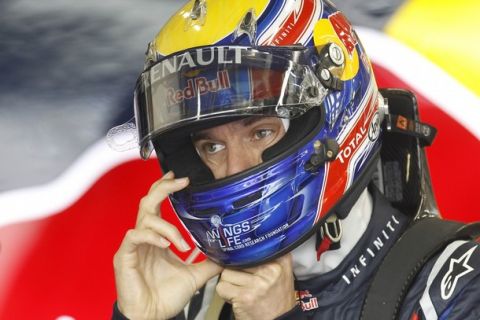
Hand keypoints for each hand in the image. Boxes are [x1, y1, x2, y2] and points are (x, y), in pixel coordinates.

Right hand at [113, 171, 222, 319]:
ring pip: (145, 218)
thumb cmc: (166, 296)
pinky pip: (134, 236)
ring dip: (167, 226)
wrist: (153, 316)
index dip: (165, 189)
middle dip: (164, 189)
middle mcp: (144, 238)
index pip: (158, 206)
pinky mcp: (125, 256)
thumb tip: (226, 254)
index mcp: (157, 238)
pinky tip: (165, 244)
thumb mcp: (194, 275)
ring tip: (181, 243)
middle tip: (180, 182)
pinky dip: (152, 236)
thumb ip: (208, 262)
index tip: (180, 179)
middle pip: (148, 202)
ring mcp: (133, 246)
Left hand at [216, 253, 296, 319]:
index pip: (251, 248)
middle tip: (245, 282)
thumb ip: (272, 255)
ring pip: (226, 273)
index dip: (243, 254)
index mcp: (280, 260)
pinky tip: (236, 298)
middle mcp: (270, 270)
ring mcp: (256, 283)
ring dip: (229, 283)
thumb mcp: (283, 272)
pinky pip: (222, 287)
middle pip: (236, 260)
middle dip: (236, 272)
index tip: (244, 261)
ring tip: (240, 290)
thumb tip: (253, 238)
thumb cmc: (279, 297)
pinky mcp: (244, 296)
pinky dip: (225, 294)